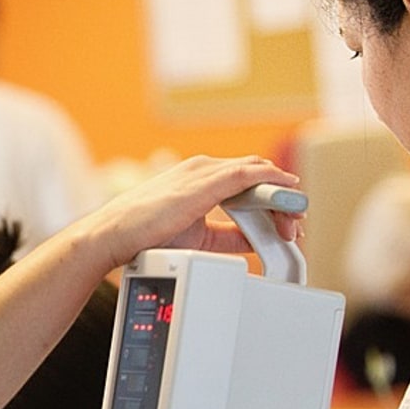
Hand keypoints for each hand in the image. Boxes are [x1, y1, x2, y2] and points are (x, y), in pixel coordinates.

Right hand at [77, 155, 300, 274]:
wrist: (114, 236)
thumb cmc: (145, 235)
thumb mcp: (198, 236)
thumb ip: (228, 235)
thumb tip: (255, 239)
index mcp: (200, 178)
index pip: (247, 181)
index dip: (273, 200)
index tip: (286, 222)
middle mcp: (203, 169)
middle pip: (258, 175)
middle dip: (282, 200)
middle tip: (294, 226)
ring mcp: (203, 172)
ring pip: (258, 173)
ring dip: (281, 195)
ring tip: (295, 217)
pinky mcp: (204, 182)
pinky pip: (249, 175)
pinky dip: (273, 182)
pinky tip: (288, 190)